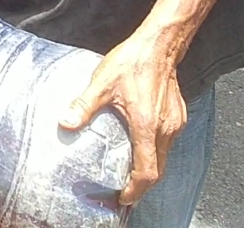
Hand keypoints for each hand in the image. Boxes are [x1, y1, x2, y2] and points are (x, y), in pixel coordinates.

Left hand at [58, 40, 187, 205]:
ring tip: (130, 173)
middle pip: (158, 170)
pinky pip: (168, 144)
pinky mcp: (178, 116)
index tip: (122, 198)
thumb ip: (84, 105)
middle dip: (141, 185)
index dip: (135, 190)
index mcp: (147, 126)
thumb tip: (66, 123)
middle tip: (123, 192)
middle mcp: (165, 129)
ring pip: (165, 157)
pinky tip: (141, 148)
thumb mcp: (102, 83)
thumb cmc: (134, 62)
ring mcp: (175, 123)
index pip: (147, 172)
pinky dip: (156, 153)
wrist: (160, 45)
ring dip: (149, 169)